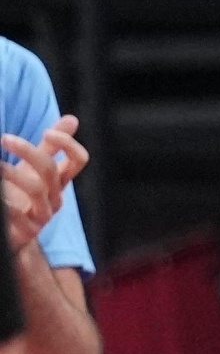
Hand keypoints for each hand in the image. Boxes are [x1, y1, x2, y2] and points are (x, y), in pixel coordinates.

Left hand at [0, 116, 85, 254]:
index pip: (78, 160)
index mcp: (59, 181)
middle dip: (28, 152)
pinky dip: (5, 201)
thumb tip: (72, 119)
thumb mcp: (36, 169)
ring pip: (35, 189)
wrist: (16, 234)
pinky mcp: (28, 230)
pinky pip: (17, 213)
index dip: (68, 144)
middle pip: (50, 171)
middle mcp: (55, 197)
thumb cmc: (24, 197)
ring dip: (12, 173)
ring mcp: (43, 215)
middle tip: (4, 139)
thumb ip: (51, 146)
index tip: (47, 131)